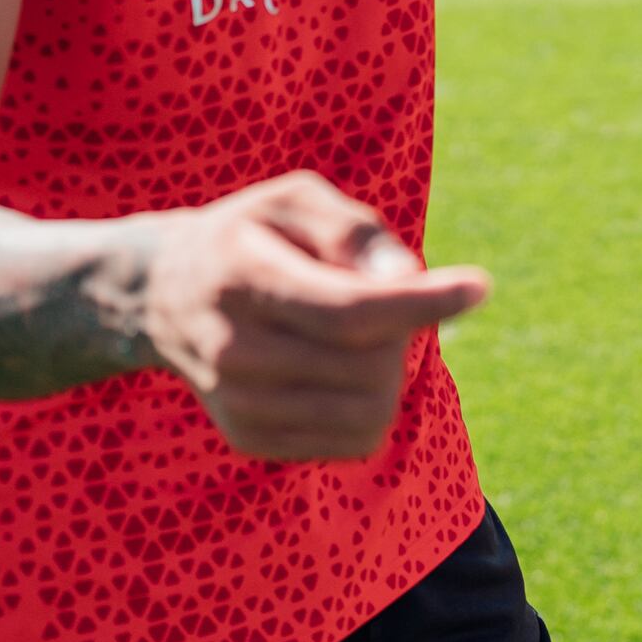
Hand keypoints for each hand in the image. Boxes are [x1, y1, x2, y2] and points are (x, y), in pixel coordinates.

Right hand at [141, 171, 489, 461]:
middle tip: (382, 296)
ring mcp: (240, 404)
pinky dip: (368, 405)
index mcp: (245, 280)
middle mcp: (235, 351)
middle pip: (369, 365)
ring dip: (391, 373)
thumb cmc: (248, 236)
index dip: (423, 303)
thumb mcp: (292, 200)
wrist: (161, 298)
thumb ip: (354, 230)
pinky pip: (351, 440)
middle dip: (405, 330)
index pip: (350, 311)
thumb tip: (408, 279)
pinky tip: (337, 367)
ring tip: (360, 334)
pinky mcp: (251, 438)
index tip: (480, 286)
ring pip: (368, 414)